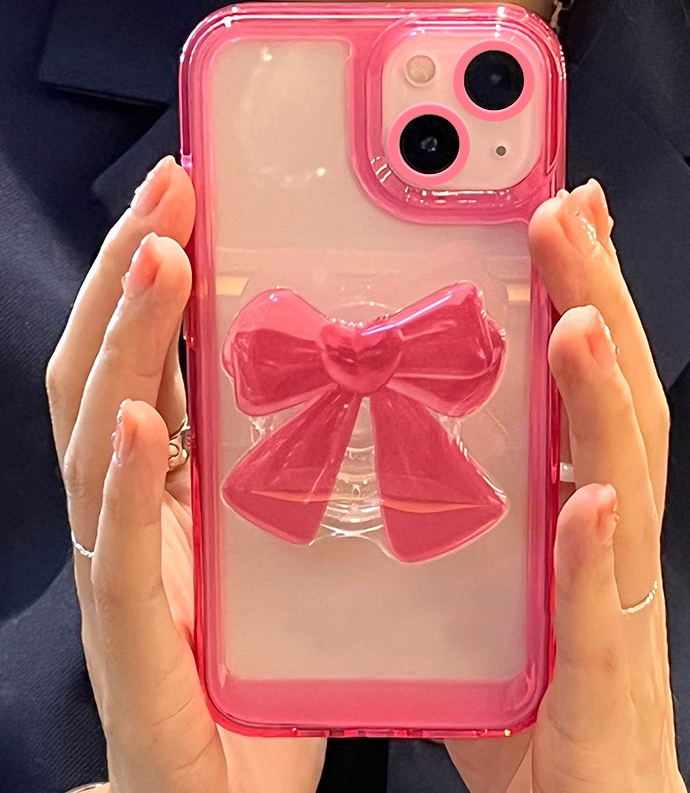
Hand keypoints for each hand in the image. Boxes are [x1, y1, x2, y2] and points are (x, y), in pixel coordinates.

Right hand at [46, 157, 325, 792]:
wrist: (248, 789)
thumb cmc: (280, 664)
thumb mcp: (298, 539)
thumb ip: (306, 463)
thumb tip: (355, 368)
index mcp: (179, 489)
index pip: (157, 363)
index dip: (164, 277)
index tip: (194, 194)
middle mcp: (138, 517)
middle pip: (113, 375)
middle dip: (131, 279)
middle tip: (169, 192)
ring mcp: (125, 576)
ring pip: (99, 443)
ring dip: (125, 344)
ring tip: (157, 260)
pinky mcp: (136, 650)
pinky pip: (121, 559)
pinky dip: (123, 484)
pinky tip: (140, 423)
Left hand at [445, 181, 686, 792]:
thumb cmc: (525, 694)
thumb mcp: (484, 578)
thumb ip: (463, 510)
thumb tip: (408, 436)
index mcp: (572, 509)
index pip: (577, 385)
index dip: (577, 296)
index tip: (556, 213)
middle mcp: (604, 538)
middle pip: (609, 403)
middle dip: (595, 299)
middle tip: (564, 208)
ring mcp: (614, 605)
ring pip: (623, 479)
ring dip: (602, 394)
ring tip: (580, 311)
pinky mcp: (598, 684)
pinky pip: (598, 611)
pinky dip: (595, 550)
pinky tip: (588, 495)